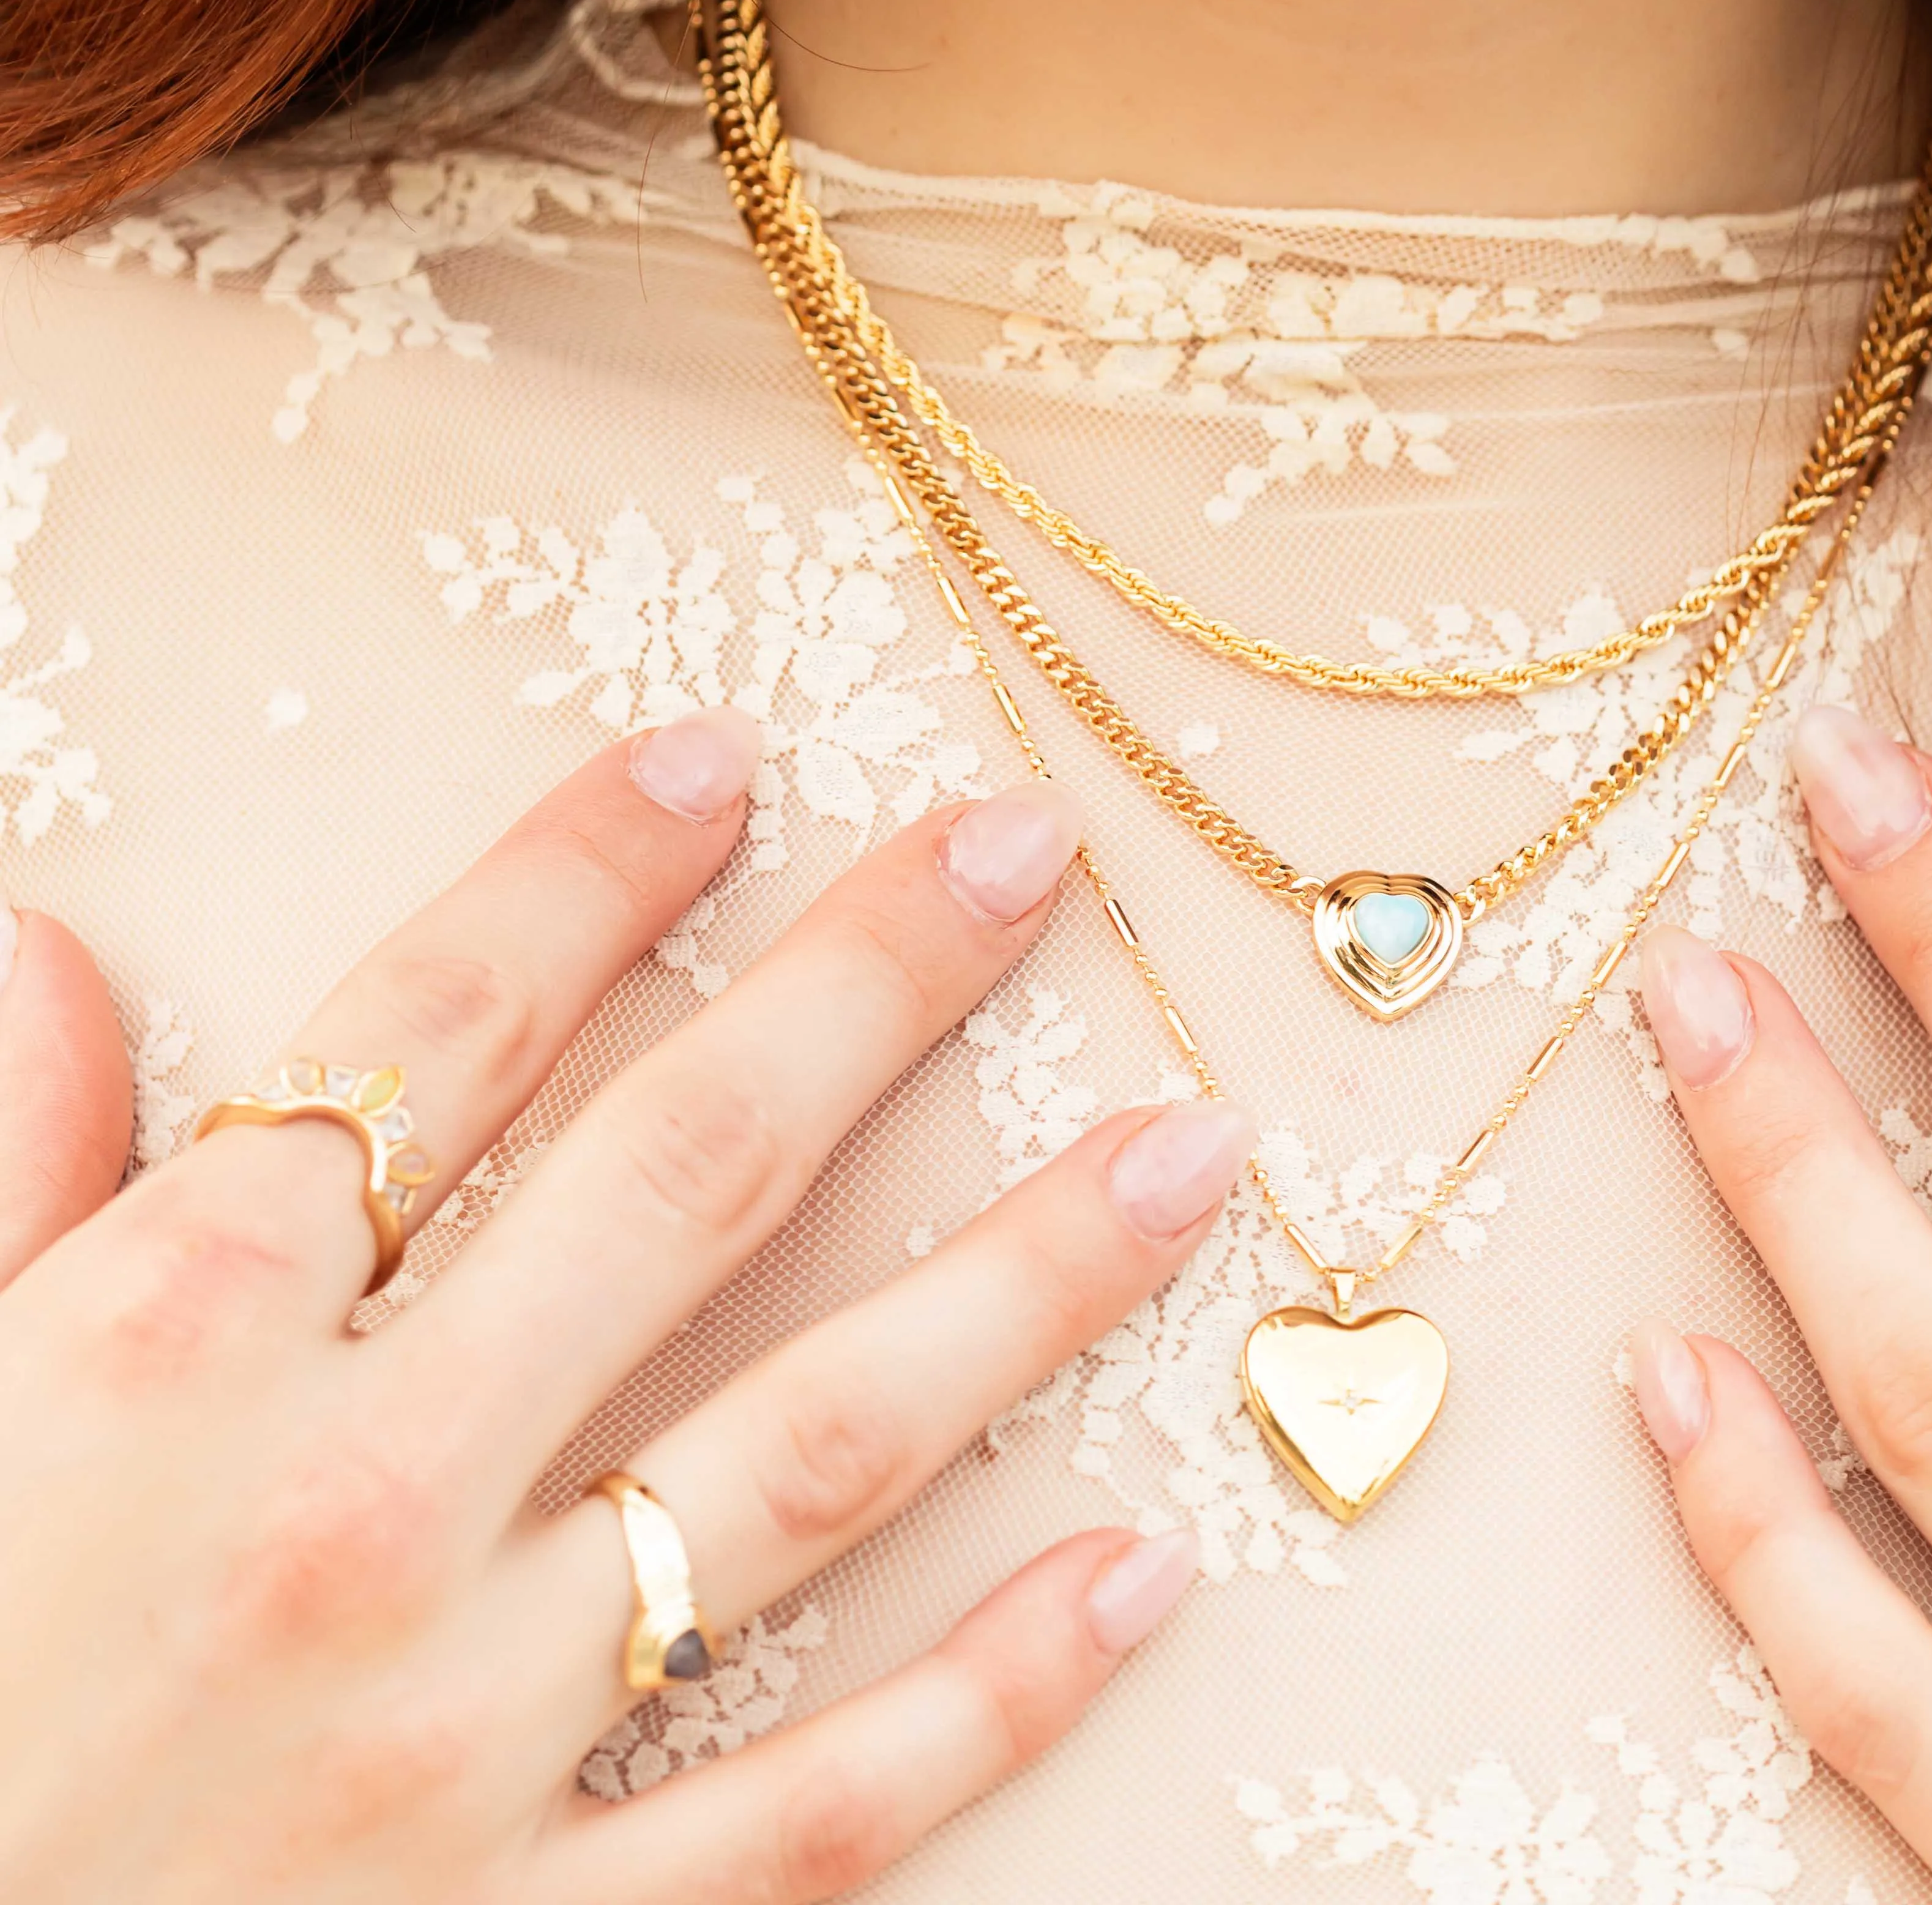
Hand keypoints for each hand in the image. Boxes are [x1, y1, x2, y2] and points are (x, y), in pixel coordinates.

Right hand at [0, 712, 1251, 1904]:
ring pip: (815, 1456)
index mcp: (171, 1355)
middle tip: (1023, 855)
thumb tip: (44, 950)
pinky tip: (1139, 1569)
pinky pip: (813, 1811)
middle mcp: (355, 1507)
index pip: (435, 1032)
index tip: (721, 759)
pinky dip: (991, 1692)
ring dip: (1026, 1288)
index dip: (583, 872)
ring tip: (1189, 1159)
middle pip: (680, 1179)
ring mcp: (464, 1736)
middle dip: (870, 993)